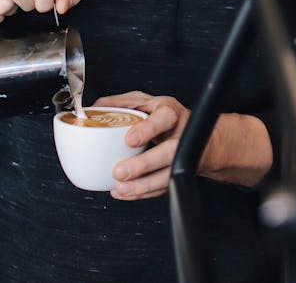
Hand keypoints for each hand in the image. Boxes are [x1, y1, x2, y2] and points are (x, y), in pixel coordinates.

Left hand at [94, 90, 272, 200]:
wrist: (199, 136)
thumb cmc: (167, 118)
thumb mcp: (147, 102)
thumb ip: (123, 103)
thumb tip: (96, 108)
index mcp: (170, 113)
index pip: (164, 118)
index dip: (147, 129)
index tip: (129, 139)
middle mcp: (180, 135)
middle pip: (169, 152)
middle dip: (143, 165)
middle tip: (119, 172)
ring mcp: (182, 158)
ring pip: (167, 175)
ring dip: (141, 186)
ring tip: (120, 188)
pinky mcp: (179, 175)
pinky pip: (162, 188)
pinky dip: (142, 193)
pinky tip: (125, 192)